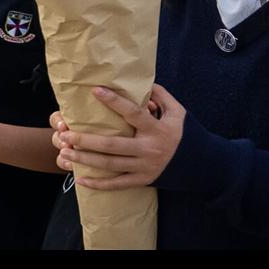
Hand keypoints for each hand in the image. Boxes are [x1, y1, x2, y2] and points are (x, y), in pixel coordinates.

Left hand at [50, 85, 181, 189]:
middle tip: (65, 134)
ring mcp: (145, 167)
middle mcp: (148, 149)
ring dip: (85, 159)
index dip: (114, 101)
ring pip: (110, 165)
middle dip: (86, 140)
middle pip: (112, 145)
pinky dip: (99, 184)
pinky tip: (81, 179)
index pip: (133, 113)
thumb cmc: (188, 134)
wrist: (203, 165)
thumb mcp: (179, 112)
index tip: (95, 91)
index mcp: (157, 129)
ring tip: (65, 152)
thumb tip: (141, 83)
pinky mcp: (144, 180)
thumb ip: (161, 96)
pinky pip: (118, 184)